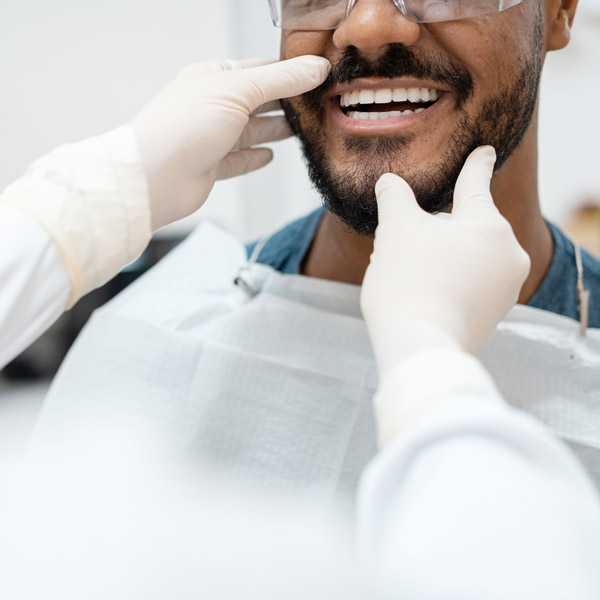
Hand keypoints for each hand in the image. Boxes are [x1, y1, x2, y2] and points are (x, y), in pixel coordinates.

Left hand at [131, 56, 330, 230]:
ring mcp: (210, 137)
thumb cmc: (184, 127)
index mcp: (213, 77)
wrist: (155, 177)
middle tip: (313, 104)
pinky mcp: (210, 166)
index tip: (315, 75)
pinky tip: (269, 156)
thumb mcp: (238, 91)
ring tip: (299, 128)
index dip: (287, 72)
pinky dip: (255, 157)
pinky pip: (239, 160)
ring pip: (250, 131)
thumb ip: (281, 80)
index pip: (258, 70)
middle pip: (256, 101)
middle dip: (284, 102)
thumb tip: (316, 68)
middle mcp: (211, 106)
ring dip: (273, 129)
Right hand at [360, 146, 530, 378]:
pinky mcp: (492, 316)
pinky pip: (468, 284)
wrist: (419, 347)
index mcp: (490, 227)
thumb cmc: (409, 281)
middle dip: (435, 229)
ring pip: (465, 256)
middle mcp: (508, 256)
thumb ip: (394, 198)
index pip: (476, 185)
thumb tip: (388, 182)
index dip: (475, 165)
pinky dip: (446, 281)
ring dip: (437, 256)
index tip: (486, 150)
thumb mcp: (396, 230)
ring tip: (409, 276)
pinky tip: (422, 294)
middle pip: (465, 227)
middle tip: (403, 247)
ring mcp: (504, 290)